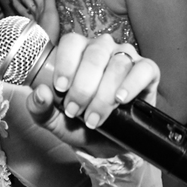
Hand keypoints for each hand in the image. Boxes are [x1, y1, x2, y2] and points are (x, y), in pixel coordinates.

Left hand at [9, 0, 59, 41]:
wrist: (43, 46)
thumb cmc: (50, 30)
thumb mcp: (53, 12)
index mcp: (42, 6)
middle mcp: (34, 10)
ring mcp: (30, 19)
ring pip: (22, 5)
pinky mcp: (29, 27)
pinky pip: (21, 16)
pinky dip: (16, 10)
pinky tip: (13, 6)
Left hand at [27, 32, 159, 156]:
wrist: (106, 143)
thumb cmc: (78, 122)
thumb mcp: (53, 119)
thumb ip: (39, 107)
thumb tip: (40, 93)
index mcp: (78, 51)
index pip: (72, 42)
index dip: (65, 63)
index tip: (60, 88)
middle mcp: (103, 49)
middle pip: (94, 54)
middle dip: (83, 86)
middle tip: (75, 111)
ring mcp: (126, 57)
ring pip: (117, 64)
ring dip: (103, 94)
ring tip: (94, 117)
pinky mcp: (148, 71)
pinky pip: (143, 69)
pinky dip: (132, 84)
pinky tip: (121, 99)